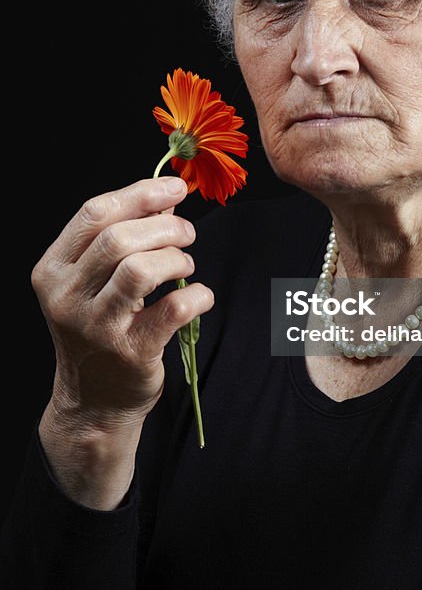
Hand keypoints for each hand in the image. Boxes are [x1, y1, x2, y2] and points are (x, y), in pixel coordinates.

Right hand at [31, 176, 214, 431]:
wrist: (95, 401)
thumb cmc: (100, 329)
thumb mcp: (95, 281)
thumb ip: (125, 237)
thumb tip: (168, 197)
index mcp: (53, 270)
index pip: (94, 214)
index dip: (140, 193)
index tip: (175, 187)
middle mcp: (67, 297)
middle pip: (118, 239)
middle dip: (164, 226)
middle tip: (187, 233)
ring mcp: (96, 328)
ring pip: (141, 269)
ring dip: (176, 257)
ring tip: (185, 263)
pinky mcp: (130, 353)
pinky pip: (173, 309)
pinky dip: (196, 295)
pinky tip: (199, 296)